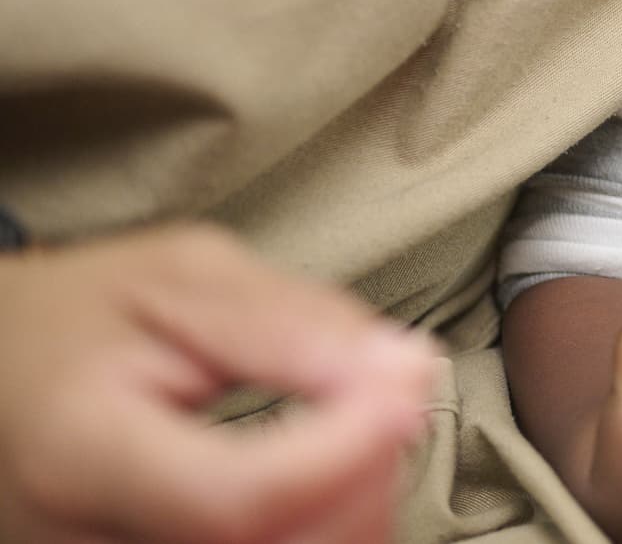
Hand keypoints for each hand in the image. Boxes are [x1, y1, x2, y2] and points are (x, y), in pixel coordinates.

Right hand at [0, 223, 437, 543]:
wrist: (0, 364)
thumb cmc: (87, 313)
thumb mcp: (184, 276)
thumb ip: (292, 324)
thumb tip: (403, 370)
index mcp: (77, 448)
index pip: (234, 497)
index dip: (345, 452)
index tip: (408, 384)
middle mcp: (79, 539)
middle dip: (366, 481)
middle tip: (400, 398)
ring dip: (353, 513)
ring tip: (371, 431)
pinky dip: (319, 532)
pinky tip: (338, 483)